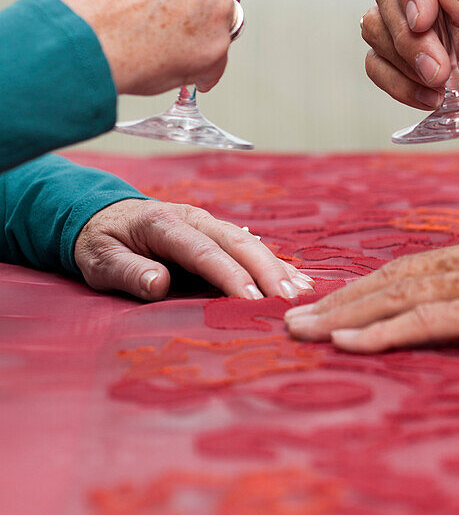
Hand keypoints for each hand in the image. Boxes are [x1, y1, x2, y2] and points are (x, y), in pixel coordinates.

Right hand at [54, 0, 244, 94]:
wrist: (82, 41)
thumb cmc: (92, 2)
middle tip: (179, 16)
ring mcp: (219, 7)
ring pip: (228, 20)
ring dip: (207, 31)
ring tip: (165, 43)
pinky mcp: (217, 46)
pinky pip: (218, 59)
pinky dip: (202, 67)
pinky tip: (173, 66)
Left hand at [75, 198, 313, 301]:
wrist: (103, 216)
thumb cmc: (102, 242)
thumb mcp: (101, 259)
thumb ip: (127, 271)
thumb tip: (159, 283)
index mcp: (164, 224)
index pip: (202, 251)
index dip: (228, 275)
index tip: (250, 298)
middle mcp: (193, 218)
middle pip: (237, 243)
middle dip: (266, 270)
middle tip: (289, 299)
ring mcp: (208, 223)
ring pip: (249, 243)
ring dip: (276, 267)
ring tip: (302, 292)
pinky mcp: (216, 233)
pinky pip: (249, 247)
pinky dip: (273, 263)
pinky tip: (296, 280)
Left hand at [285, 224, 458, 355]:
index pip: (419, 266)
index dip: (371, 284)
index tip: (333, 301)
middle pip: (398, 274)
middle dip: (342, 298)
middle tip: (292, 317)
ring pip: (403, 292)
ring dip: (347, 314)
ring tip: (303, 332)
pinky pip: (432, 318)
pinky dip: (385, 330)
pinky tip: (350, 343)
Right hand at [362, 0, 458, 158]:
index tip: (423, 22)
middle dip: (408, 36)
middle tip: (438, 70)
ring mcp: (429, 18)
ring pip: (378, 25)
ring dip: (403, 62)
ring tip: (442, 85)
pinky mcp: (417, 54)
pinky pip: (379, 62)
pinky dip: (398, 84)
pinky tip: (433, 97)